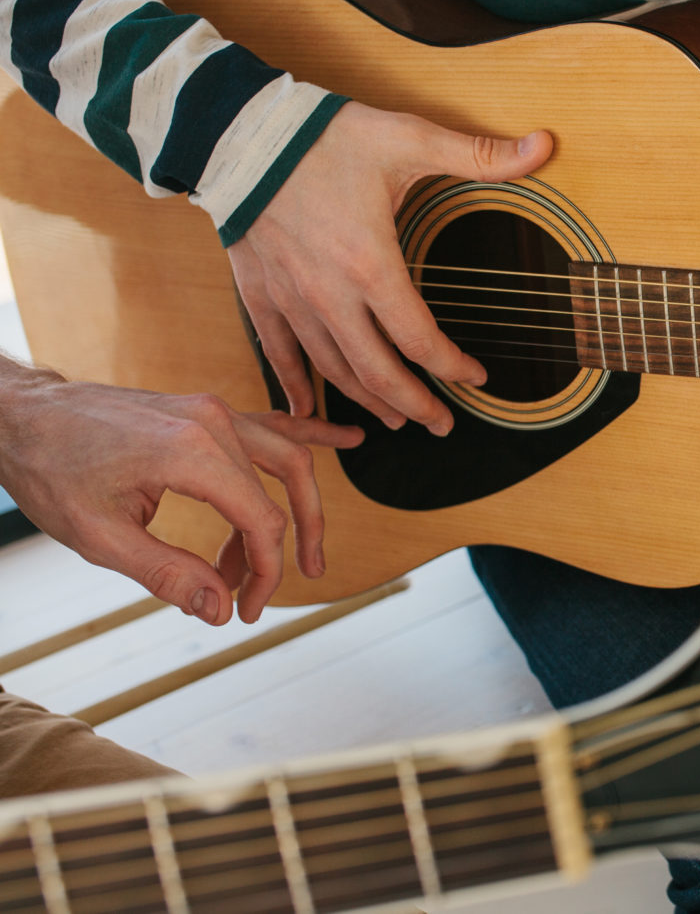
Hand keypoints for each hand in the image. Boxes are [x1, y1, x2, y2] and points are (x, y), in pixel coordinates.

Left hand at [0, 369, 362, 623]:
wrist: (21, 416)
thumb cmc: (51, 470)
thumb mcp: (100, 537)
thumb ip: (167, 573)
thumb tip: (218, 607)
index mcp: (193, 452)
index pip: (261, 519)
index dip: (264, 571)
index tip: (245, 609)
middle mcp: (214, 422)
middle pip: (284, 488)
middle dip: (286, 547)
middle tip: (271, 592)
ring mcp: (213, 411)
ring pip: (287, 458)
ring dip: (298, 508)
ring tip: (304, 553)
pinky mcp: (205, 411)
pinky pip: (273, 425)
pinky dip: (310, 437)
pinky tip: (346, 440)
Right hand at [227, 102, 554, 434]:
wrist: (235, 130)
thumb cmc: (323, 136)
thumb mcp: (408, 139)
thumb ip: (480, 154)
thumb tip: (544, 147)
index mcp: (370, 265)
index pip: (419, 340)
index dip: (452, 367)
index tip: (475, 378)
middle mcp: (329, 295)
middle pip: (377, 372)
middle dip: (416, 404)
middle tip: (441, 425)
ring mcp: (291, 299)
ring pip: (332, 370)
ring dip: (368, 401)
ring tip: (396, 419)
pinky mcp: (259, 292)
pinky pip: (277, 352)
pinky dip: (295, 386)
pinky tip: (308, 410)